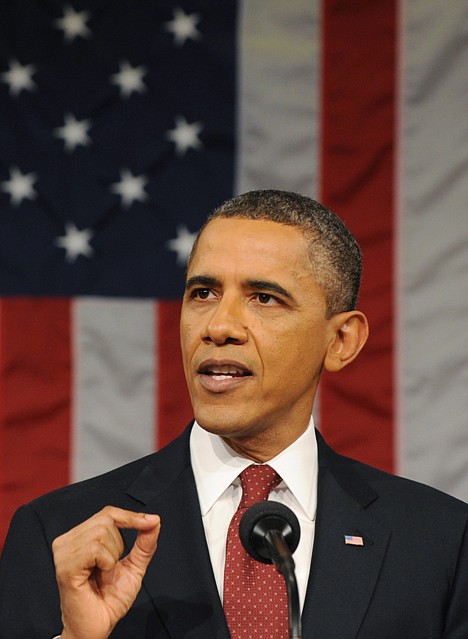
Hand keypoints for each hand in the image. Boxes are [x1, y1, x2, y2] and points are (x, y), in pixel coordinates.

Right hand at [52, 506, 160, 638]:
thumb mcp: (134, 567)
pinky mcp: (65, 566)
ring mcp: (64, 552)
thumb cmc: (110, 600)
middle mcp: (70, 541)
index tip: (151, 522)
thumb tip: (154, 521)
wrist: (98, 627)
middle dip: (119, 545)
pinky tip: (97, 577)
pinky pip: (96, 549)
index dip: (130, 516)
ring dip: (112, 557)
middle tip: (110, 569)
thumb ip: (144, 543)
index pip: (108, 513)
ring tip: (103, 574)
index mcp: (82, 537)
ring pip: (102, 532)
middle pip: (107, 519)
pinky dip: (106, 563)